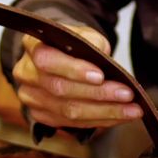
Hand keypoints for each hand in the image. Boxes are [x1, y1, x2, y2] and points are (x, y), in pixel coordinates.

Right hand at [12, 25, 141, 128]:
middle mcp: (26, 73)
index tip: (101, 76)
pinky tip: (120, 117)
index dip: (74, 70)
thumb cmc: (74, 44)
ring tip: (131, 110)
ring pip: (67, 111)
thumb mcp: (84, 34)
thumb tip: (103, 57)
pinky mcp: (41, 116)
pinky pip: (71, 123)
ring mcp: (31, 97)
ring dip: (105, 112)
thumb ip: (92, 42)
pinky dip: (99, 121)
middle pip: (61, 90)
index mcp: (33, 46)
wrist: (61, 55)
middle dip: (99, 94)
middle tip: (128, 94)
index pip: (48, 61)